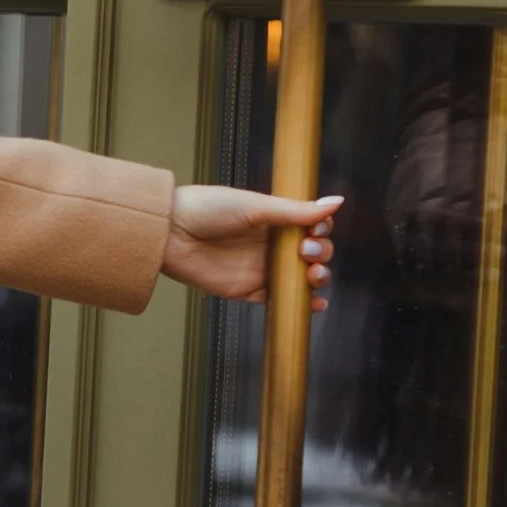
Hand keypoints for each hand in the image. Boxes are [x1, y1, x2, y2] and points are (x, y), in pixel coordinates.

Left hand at [160, 184, 342, 307]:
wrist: (170, 231)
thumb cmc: (208, 209)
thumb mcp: (256, 206)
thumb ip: (296, 211)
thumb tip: (336, 202)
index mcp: (274, 221)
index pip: (312, 228)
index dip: (321, 232)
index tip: (316, 230)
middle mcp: (270, 245)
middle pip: (312, 255)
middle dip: (321, 254)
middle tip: (306, 251)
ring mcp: (260, 269)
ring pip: (299, 280)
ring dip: (316, 279)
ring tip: (312, 274)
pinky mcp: (246, 291)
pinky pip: (277, 301)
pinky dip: (299, 304)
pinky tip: (315, 303)